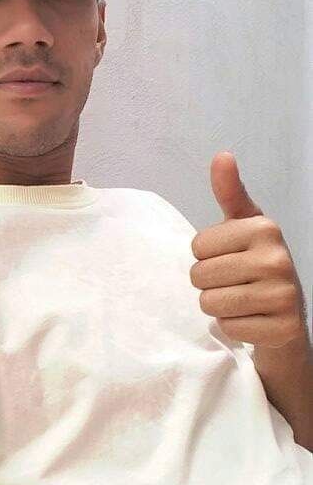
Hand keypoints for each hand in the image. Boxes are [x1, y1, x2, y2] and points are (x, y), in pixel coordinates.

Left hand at [189, 152, 307, 348]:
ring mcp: (282, 296)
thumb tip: (222, 155)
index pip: (197, 246)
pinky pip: (228, 327)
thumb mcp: (244, 224)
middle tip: (234, 282)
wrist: (286, 310)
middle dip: (209, 282)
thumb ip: (230, 192)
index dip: (206, 256)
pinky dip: (233, 326)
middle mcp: (276, 259)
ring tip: (240, 299)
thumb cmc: (256, 261)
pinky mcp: (281, 328)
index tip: (229, 257)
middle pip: (199, 276)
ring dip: (218, 305)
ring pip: (210, 304)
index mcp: (264, 229)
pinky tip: (251, 318)